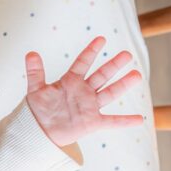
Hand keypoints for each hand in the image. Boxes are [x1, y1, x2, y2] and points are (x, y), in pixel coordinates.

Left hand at [24, 36, 144, 147]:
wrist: (38, 132)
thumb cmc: (37, 110)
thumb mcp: (35, 90)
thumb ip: (35, 72)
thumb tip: (30, 53)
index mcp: (70, 81)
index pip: (83, 63)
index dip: (91, 51)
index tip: (101, 39)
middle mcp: (83, 92)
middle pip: (102, 75)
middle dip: (114, 65)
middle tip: (127, 54)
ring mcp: (90, 106)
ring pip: (110, 93)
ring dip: (123, 85)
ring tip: (137, 74)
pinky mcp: (92, 123)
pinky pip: (112, 122)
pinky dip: (125, 121)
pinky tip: (139, 119)